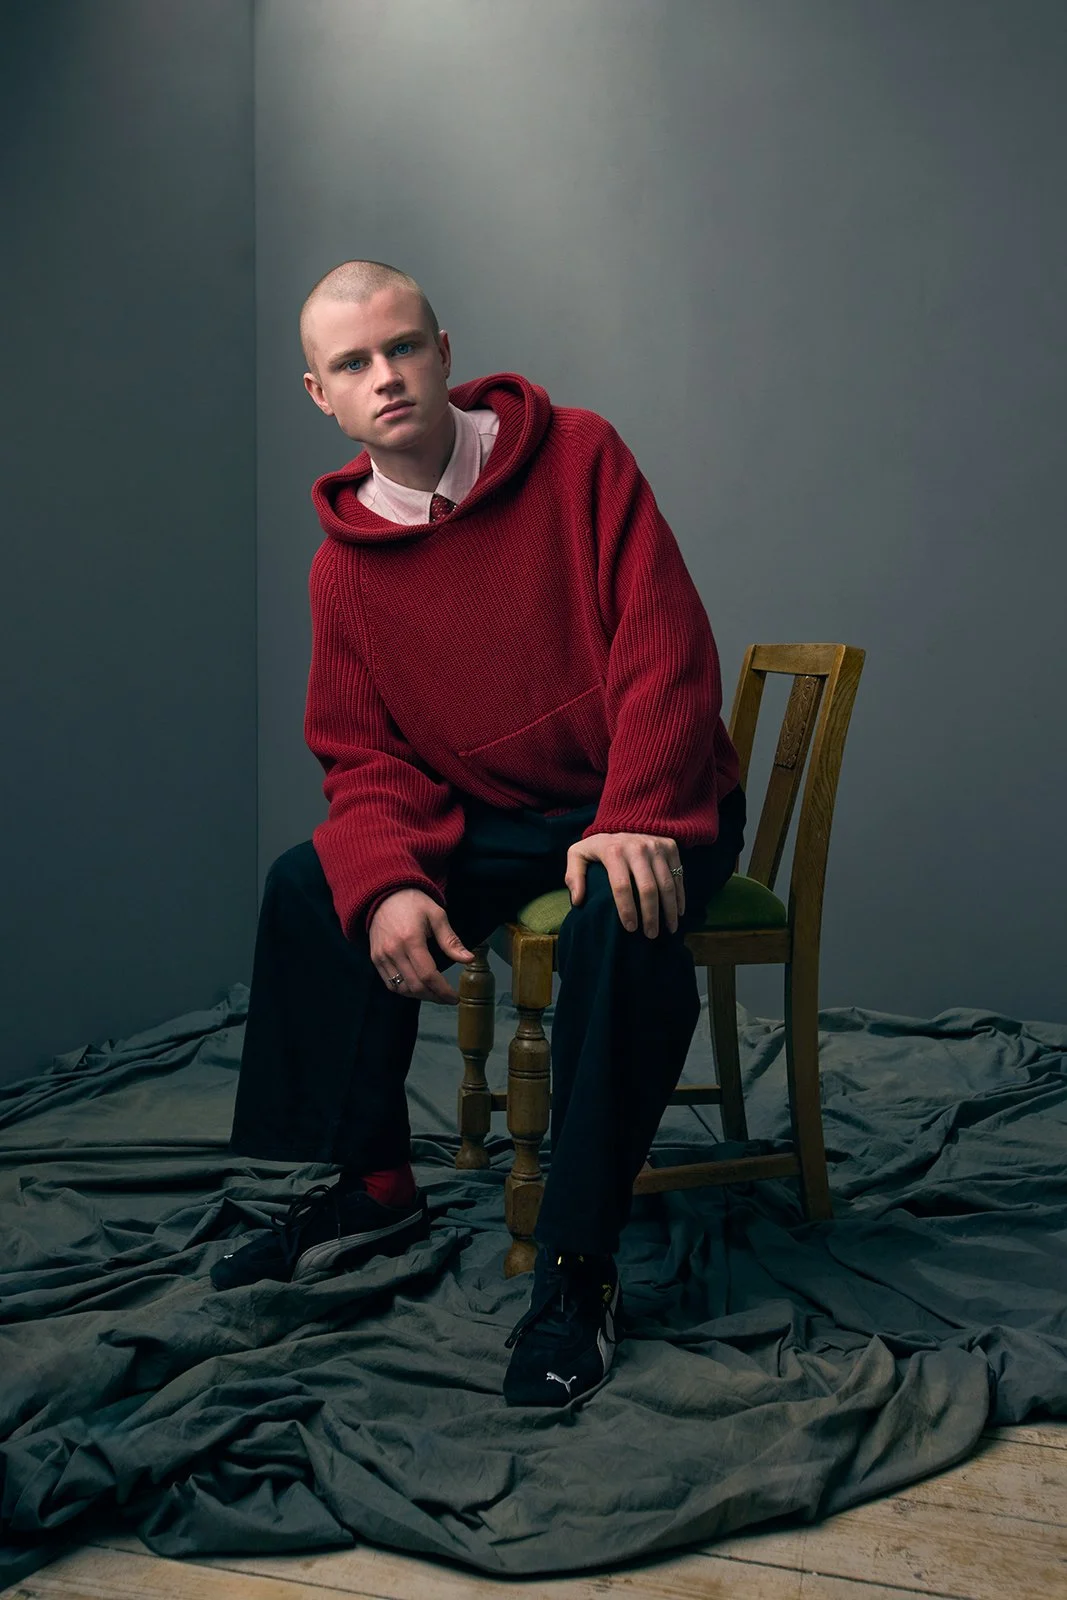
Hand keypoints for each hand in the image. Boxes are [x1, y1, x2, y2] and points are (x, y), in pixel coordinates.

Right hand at [369, 888, 474, 1003]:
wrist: (384, 895)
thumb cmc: (413, 903)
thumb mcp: (437, 916)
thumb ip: (451, 941)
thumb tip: (469, 959)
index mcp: (411, 939)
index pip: (428, 975)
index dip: (443, 990)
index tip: (454, 998)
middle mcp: (394, 951)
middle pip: (415, 986)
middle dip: (434, 996)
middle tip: (447, 998)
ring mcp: (381, 956)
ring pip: (401, 989)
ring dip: (420, 996)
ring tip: (434, 993)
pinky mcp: (375, 959)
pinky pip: (390, 983)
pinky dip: (404, 990)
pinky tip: (417, 987)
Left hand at [565, 832, 684, 937]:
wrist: (625, 818)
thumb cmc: (600, 845)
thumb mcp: (578, 853)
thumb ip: (574, 875)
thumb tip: (578, 900)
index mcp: (613, 851)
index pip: (621, 886)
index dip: (627, 910)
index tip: (630, 928)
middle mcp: (637, 848)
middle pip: (648, 888)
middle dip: (651, 915)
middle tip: (651, 934)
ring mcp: (656, 846)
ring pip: (667, 884)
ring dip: (669, 910)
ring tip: (669, 929)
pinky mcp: (670, 846)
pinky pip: (678, 875)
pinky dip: (680, 896)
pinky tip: (677, 913)